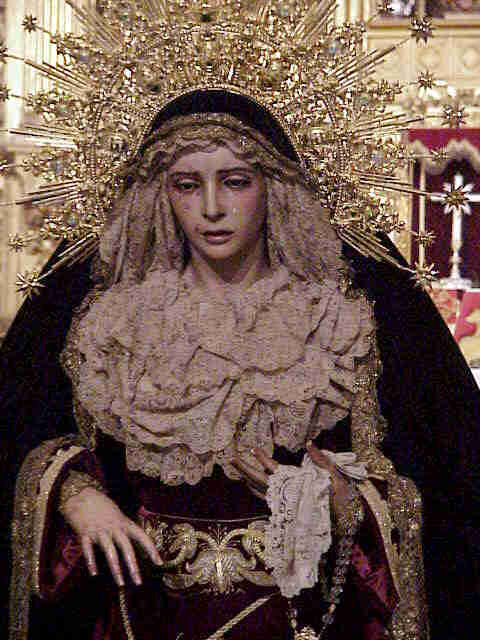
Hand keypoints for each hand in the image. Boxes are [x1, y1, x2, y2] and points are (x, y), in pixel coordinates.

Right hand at [61, 487, 161, 586]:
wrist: (81, 494)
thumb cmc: (101, 505)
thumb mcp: (117, 514)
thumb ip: (123, 528)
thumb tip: (133, 540)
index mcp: (124, 523)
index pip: (142, 536)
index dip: (151, 549)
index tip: (159, 562)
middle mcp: (114, 527)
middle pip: (126, 547)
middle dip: (133, 565)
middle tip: (139, 582)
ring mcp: (99, 530)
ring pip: (110, 551)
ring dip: (116, 569)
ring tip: (121, 583)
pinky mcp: (85, 533)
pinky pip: (88, 549)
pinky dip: (91, 561)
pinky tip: (94, 573)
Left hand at [233, 444, 351, 518]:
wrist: (348, 528)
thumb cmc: (344, 502)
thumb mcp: (337, 478)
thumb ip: (321, 460)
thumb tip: (309, 443)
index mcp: (298, 486)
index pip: (276, 471)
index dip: (263, 459)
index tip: (252, 449)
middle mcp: (288, 496)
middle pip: (261, 481)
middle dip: (245, 470)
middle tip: (232, 458)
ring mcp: (286, 503)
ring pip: (261, 490)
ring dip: (248, 478)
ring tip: (237, 468)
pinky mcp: (287, 508)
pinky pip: (267, 497)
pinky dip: (256, 488)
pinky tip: (250, 483)